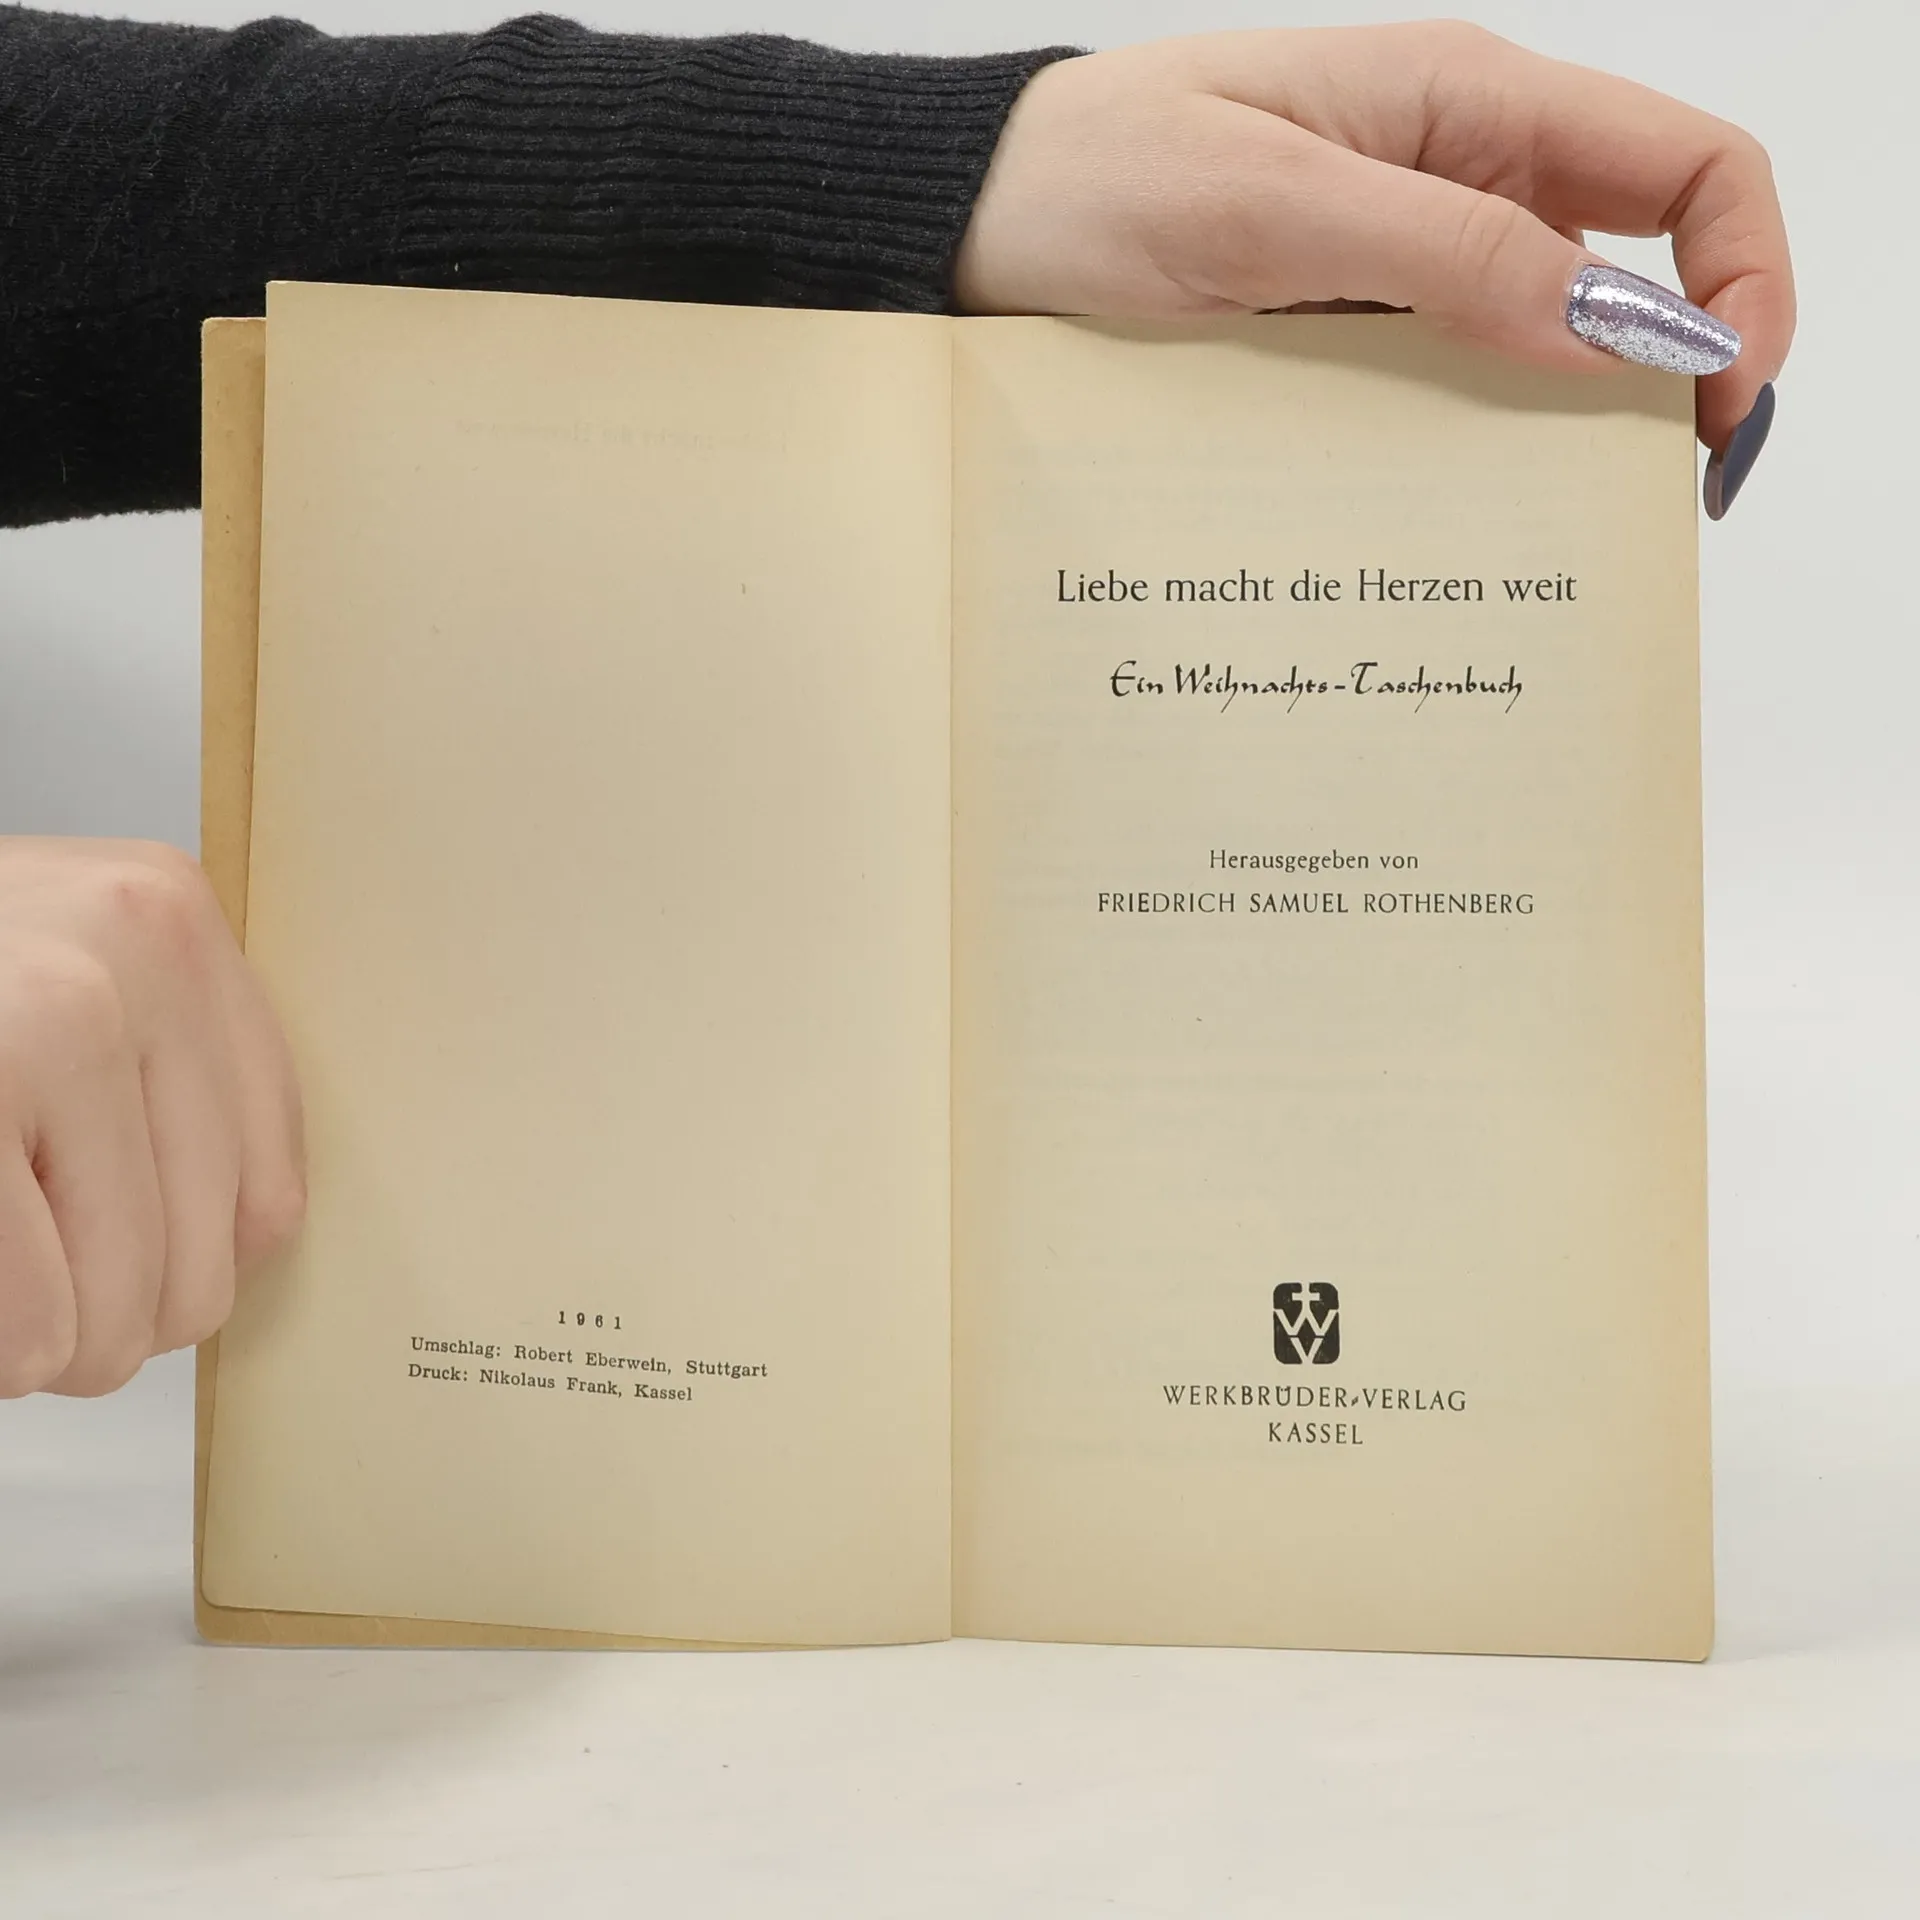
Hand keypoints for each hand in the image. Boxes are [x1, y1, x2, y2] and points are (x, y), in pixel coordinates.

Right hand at [0, 839, 303, 1396]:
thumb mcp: (52, 987)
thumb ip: (155, 1086)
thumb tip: (249, 1246)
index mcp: (169, 918)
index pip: (269, 1196)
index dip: (169, 1265)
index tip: (82, 1247)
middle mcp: (132, 947)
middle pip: (205, 1271)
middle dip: (95, 1315)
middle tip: (13, 1264)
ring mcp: (53, 1014)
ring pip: (119, 1318)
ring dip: (34, 1337)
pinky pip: (34, 1326)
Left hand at [957, 23, 1791, 480]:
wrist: (971, 222)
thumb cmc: (1088, 177)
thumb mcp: (1265, 209)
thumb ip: (1442, 252)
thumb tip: (1612, 326)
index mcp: (1463, 104)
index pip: (1686, 167)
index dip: (1744, 278)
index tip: (1721, 401)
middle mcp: (1454, 175)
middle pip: (1636, 266)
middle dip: (1670, 375)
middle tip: (1649, 499)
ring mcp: (1400, 257)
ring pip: (1545, 342)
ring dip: (1573, 427)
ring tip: (1559, 526)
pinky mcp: (1347, 324)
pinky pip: (1450, 382)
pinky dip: (1478, 441)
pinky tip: (1461, 508)